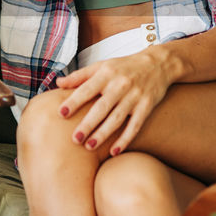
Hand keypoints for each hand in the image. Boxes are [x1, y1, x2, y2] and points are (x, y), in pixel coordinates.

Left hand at [53, 47, 175, 154]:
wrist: (158, 64)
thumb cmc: (124, 67)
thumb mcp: (102, 66)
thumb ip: (80, 76)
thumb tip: (57, 83)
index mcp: (106, 74)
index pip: (87, 89)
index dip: (74, 101)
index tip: (61, 113)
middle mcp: (120, 85)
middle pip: (102, 107)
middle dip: (88, 124)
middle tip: (75, 139)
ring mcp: (135, 96)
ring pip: (117, 118)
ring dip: (103, 134)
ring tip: (89, 146)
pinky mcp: (147, 106)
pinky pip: (135, 125)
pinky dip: (125, 139)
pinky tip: (114, 151)